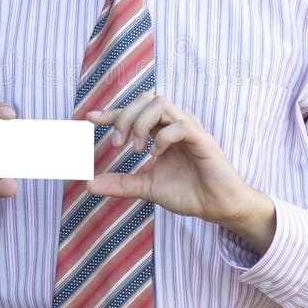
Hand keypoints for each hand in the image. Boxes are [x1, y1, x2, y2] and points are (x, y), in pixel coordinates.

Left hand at [86, 94, 275, 254]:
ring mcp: (189, 129)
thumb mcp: (148, 188)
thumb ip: (121, 183)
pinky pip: (179, 126)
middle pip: (145, 100)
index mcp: (162, 132)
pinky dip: (162, 137)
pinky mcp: (202, 139)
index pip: (134, 113)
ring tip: (135, 150)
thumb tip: (89, 184)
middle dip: (125, 117)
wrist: (218, 208)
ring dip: (141, 124)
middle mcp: (175, 124)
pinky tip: (155, 155)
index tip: (89, 119)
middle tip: (116, 144)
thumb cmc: (189, 193)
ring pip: (160, 104)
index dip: (112, 113)